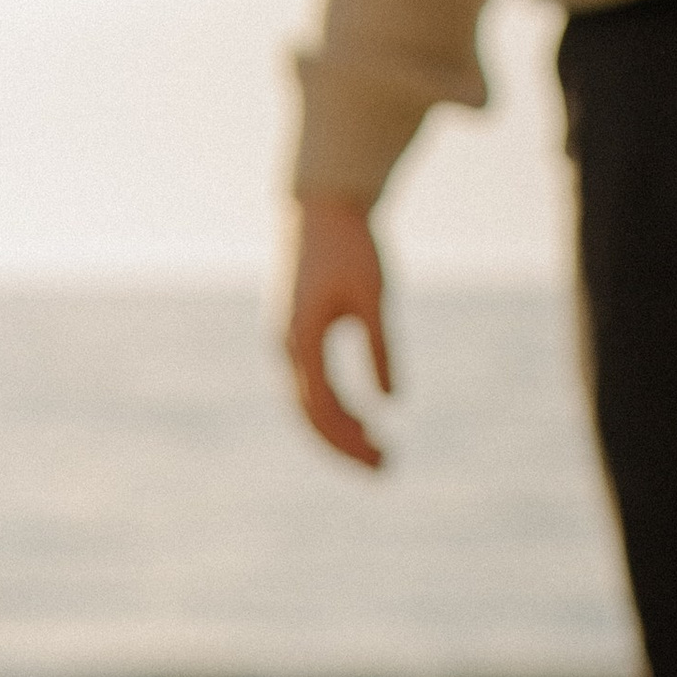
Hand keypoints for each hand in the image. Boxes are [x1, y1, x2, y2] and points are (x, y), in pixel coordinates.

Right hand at [284, 190, 393, 469]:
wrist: (320, 207)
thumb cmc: (351, 246)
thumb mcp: (375, 296)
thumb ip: (381, 348)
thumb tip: (390, 400)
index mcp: (301, 339)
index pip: (322, 408)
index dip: (351, 438)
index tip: (384, 456)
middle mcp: (285, 347)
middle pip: (310, 416)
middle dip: (346, 447)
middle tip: (386, 469)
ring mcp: (286, 343)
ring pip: (308, 404)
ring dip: (340, 431)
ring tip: (380, 449)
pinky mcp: (294, 337)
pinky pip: (310, 386)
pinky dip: (334, 408)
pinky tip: (362, 419)